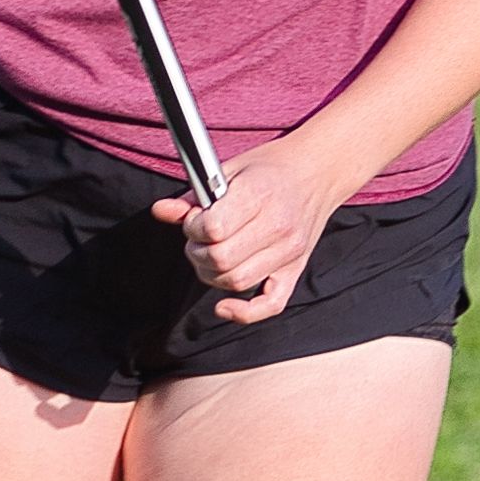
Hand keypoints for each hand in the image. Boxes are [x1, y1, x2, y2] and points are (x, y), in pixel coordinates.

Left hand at [153, 139, 352, 324]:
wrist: (317, 171)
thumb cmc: (271, 168)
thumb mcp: (230, 169)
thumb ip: (194, 195)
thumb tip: (161, 211)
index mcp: (259, 195)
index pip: (213, 228)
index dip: (193, 227)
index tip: (195, 219)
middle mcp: (278, 227)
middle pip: (221, 259)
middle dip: (197, 251)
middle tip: (199, 238)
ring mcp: (289, 252)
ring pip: (236, 282)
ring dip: (211, 274)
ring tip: (211, 255)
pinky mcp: (295, 269)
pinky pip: (270, 305)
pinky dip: (244, 312)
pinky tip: (224, 306)